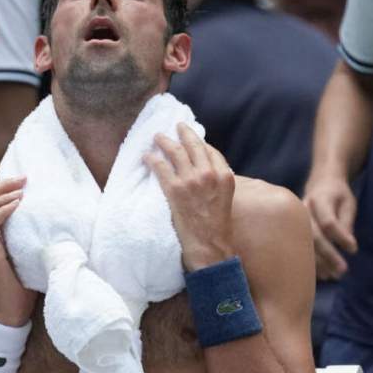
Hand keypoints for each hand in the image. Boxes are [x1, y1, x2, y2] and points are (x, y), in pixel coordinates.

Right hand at [0, 177, 36, 326]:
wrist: (10, 317)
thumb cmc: (21, 289)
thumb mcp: (24, 256)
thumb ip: (24, 238)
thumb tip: (46, 220)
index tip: (19, 181)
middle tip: (22, 179)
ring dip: (0, 195)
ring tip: (20, 190)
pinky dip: (1, 211)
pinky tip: (18, 206)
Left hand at [145, 123, 236, 271]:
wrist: (210, 245)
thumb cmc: (217, 227)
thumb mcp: (225, 199)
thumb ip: (217, 182)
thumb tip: (203, 172)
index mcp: (225, 176)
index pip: (211, 151)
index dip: (200, 143)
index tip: (192, 138)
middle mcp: (209, 174)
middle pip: (194, 145)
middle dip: (184, 133)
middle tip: (177, 126)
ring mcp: (191, 180)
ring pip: (176, 152)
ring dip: (165, 142)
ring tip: (158, 137)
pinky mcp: (175, 190)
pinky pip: (161, 167)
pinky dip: (152, 159)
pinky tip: (147, 156)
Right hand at [302, 176, 357, 279]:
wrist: (319, 182)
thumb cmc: (337, 194)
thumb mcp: (348, 203)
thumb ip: (346, 223)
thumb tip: (347, 247)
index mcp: (319, 200)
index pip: (328, 221)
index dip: (340, 237)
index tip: (353, 249)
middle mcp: (303, 210)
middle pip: (313, 235)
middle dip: (328, 255)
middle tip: (342, 271)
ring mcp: (294, 220)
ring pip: (303, 244)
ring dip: (317, 263)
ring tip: (332, 276)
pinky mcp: (292, 229)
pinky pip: (298, 248)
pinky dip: (309, 263)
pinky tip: (321, 274)